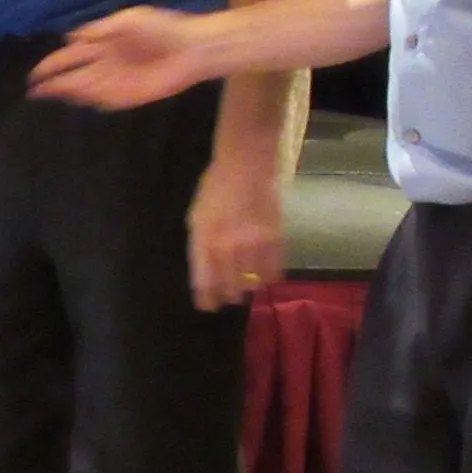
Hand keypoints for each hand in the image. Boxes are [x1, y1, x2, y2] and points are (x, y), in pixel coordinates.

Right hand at [28, 6, 212, 109]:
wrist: (193, 47)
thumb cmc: (163, 27)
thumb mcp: (128, 19)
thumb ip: (99, 29)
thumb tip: (70, 37)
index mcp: (102, 43)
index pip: (69, 56)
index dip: (51, 64)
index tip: (34, 73)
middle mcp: (105, 64)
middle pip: (72, 75)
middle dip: (52, 82)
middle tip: (32, 90)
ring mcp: (117, 81)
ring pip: (85, 89)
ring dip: (67, 92)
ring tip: (46, 96)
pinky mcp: (131, 96)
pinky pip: (106, 101)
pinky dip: (92, 102)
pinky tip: (77, 103)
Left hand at [186, 158, 282, 310]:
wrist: (246, 166)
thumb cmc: (214, 188)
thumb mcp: (196, 216)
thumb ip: (200, 244)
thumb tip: (206, 269)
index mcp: (204, 240)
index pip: (204, 281)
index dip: (206, 298)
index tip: (207, 306)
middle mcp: (227, 247)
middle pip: (229, 287)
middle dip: (227, 296)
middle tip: (228, 297)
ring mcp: (253, 245)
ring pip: (252, 283)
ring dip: (248, 287)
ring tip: (246, 285)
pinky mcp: (275, 240)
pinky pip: (274, 271)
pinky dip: (268, 278)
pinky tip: (264, 276)